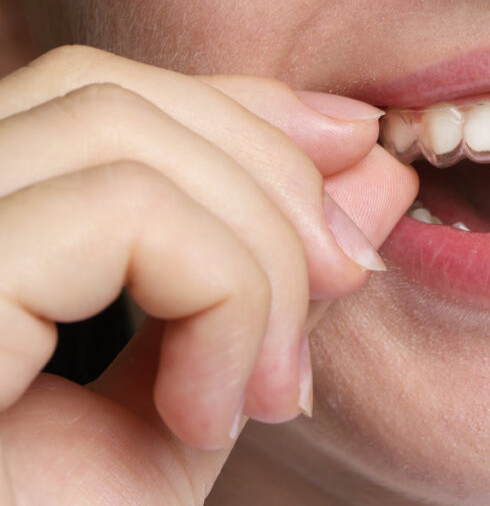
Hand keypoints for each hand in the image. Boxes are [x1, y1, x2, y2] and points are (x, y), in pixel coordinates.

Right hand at [0, 46, 416, 505]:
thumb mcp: (201, 377)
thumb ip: (274, 260)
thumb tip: (372, 157)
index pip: (101, 93)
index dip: (244, 107)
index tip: (359, 151)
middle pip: (109, 92)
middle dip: (269, 173)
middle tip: (346, 282)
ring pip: (121, 134)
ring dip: (253, 254)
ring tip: (271, 387)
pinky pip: (124, 217)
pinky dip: (218, 299)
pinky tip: (208, 413)